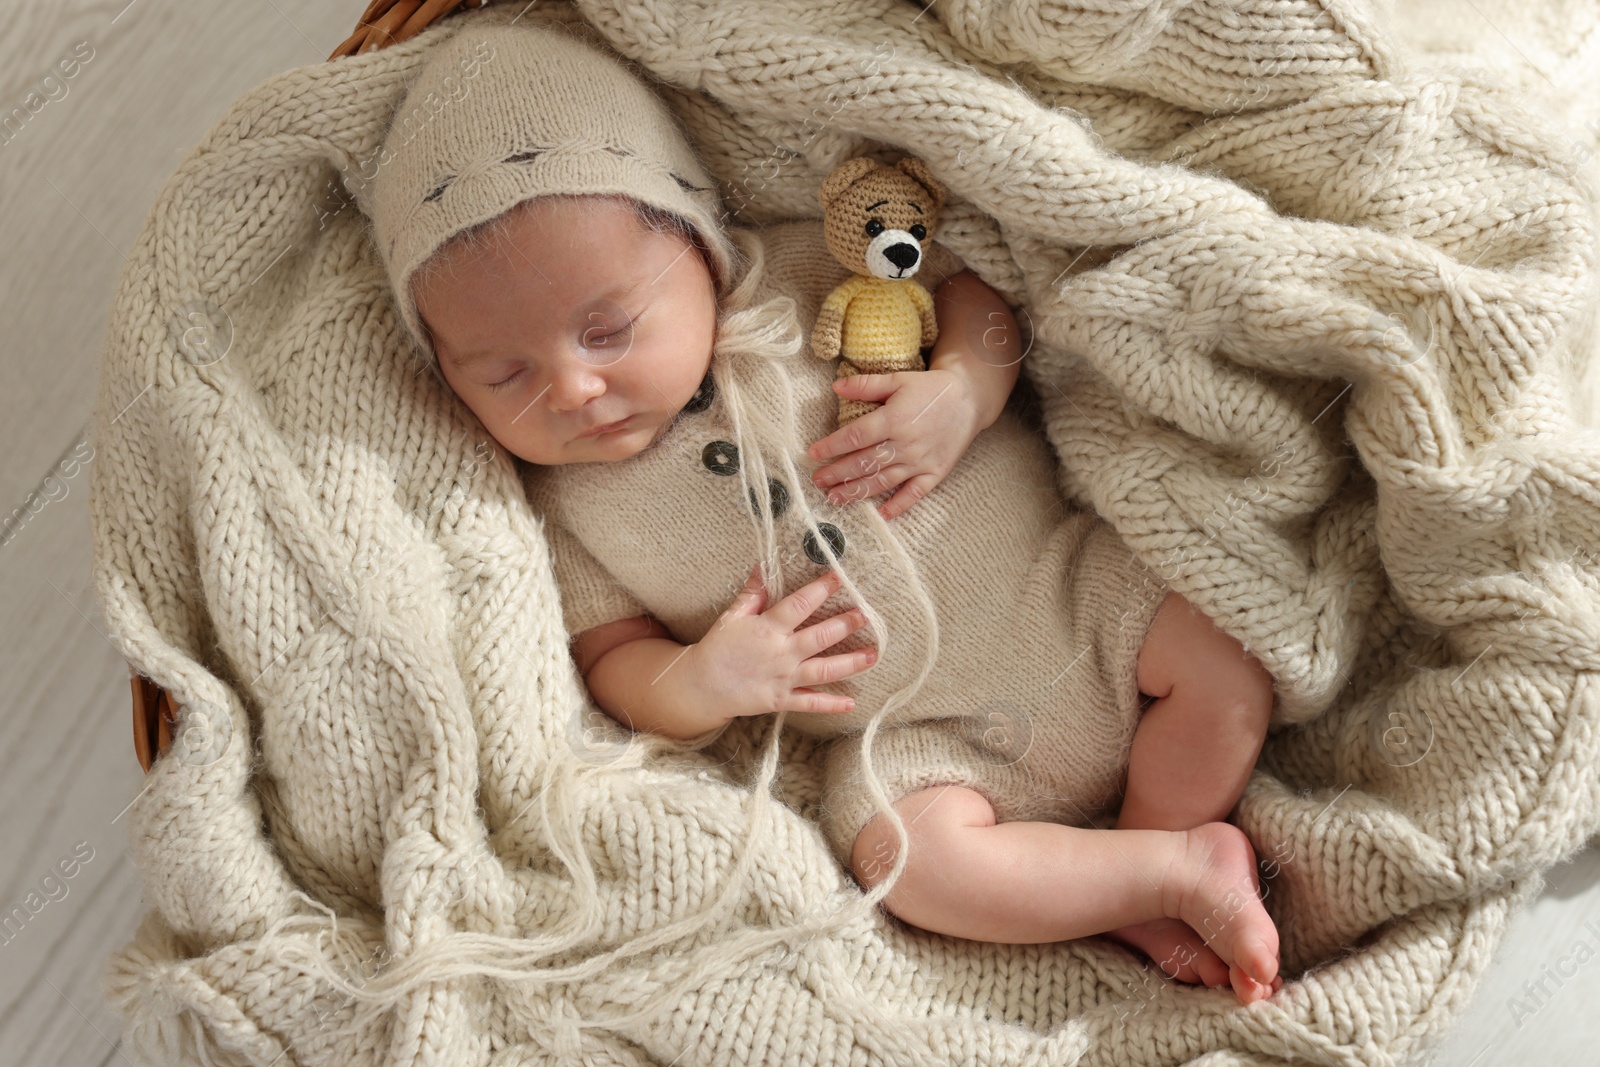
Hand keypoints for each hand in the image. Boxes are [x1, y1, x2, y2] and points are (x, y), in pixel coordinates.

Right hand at [692, 565, 876, 715]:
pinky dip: (830, 704)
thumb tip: (762, 566)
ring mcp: (783, 678)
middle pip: (820, 637)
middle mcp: (781, 653)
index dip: (821, 590)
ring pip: (823, 670)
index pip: (800, 605)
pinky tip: (851, 703)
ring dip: (850, 663)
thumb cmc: (717, 648)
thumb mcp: (732, 617)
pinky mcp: (781, 700)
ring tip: (872, 655)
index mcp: (768, 629)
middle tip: (867, 615)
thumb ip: (753, 593)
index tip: (840, 577)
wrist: (701, 686)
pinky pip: (810, 703)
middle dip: (846, 625)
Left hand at [808, 368, 983, 520]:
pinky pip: (914, 493)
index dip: (832, 446)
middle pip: (864, 462)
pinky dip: (898, 506)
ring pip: (883, 481)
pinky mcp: (935, 473)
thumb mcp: (898, 379)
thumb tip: (836, 387)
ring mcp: (920, 461)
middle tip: (818, 481)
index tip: (813, 454)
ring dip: (857, 492)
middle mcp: (905, 444)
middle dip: (838, 473)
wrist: (970, 399)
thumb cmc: (930, 389)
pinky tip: (881, 515)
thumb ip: (866, 385)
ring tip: (835, 499)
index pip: (855, 436)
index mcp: (894, 419)